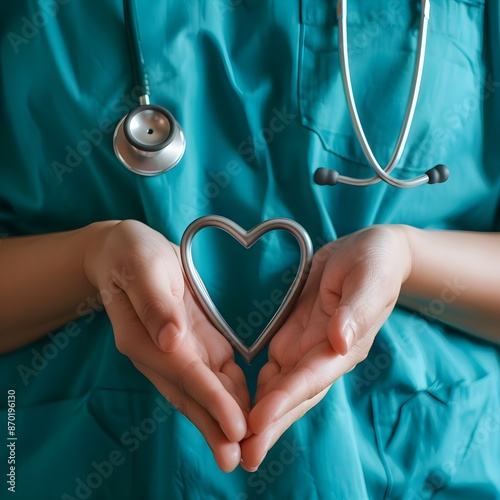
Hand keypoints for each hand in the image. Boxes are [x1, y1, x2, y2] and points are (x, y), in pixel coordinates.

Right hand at [83, 220, 249, 471]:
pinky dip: (231, 394)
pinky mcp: (197, 342)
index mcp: (144, 338)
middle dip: (215, 425)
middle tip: (239, 458)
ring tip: (246, 447)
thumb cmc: (132, 255)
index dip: (209, 398)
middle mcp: (161, 353)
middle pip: (192, 393)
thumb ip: (154, 303)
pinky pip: (216, 372)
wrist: (128, 253)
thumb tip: (170, 340)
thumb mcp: (142, 268)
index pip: (183, 373)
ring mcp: (180, 351)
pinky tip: (248, 410)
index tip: (234, 426)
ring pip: (205, 389)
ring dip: (224, 418)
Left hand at [240, 225, 412, 470]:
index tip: (258, 424)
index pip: (311, 379)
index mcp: (345, 348)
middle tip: (243, 456)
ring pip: (280, 390)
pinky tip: (238, 407)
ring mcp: (307, 349)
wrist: (366, 254)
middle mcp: (324, 356)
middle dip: (270, 426)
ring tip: (235, 443)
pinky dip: (257, 393)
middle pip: (294, 396)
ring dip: (260, 418)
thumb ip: (357, 310)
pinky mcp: (293, 338)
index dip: (286, 401)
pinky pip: (273, 371)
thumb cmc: (375, 264)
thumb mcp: (370, 280)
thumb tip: (340, 341)